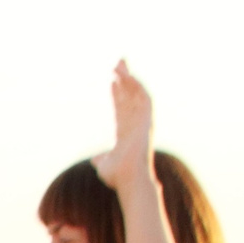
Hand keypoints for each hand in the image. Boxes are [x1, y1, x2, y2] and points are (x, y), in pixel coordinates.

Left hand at [92, 61, 154, 193]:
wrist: (128, 179)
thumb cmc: (117, 176)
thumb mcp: (103, 165)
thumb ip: (101, 159)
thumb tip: (96, 159)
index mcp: (125, 132)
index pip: (121, 108)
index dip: (117, 94)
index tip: (112, 81)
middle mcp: (135, 124)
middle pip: (130, 96)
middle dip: (124, 80)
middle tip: (118, 63)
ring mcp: (142, 121)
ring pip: (137, 94)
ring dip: (129, 78)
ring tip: (119, 64)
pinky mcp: (147, 120)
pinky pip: (144, 98)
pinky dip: (137, 85)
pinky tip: (128, 75)